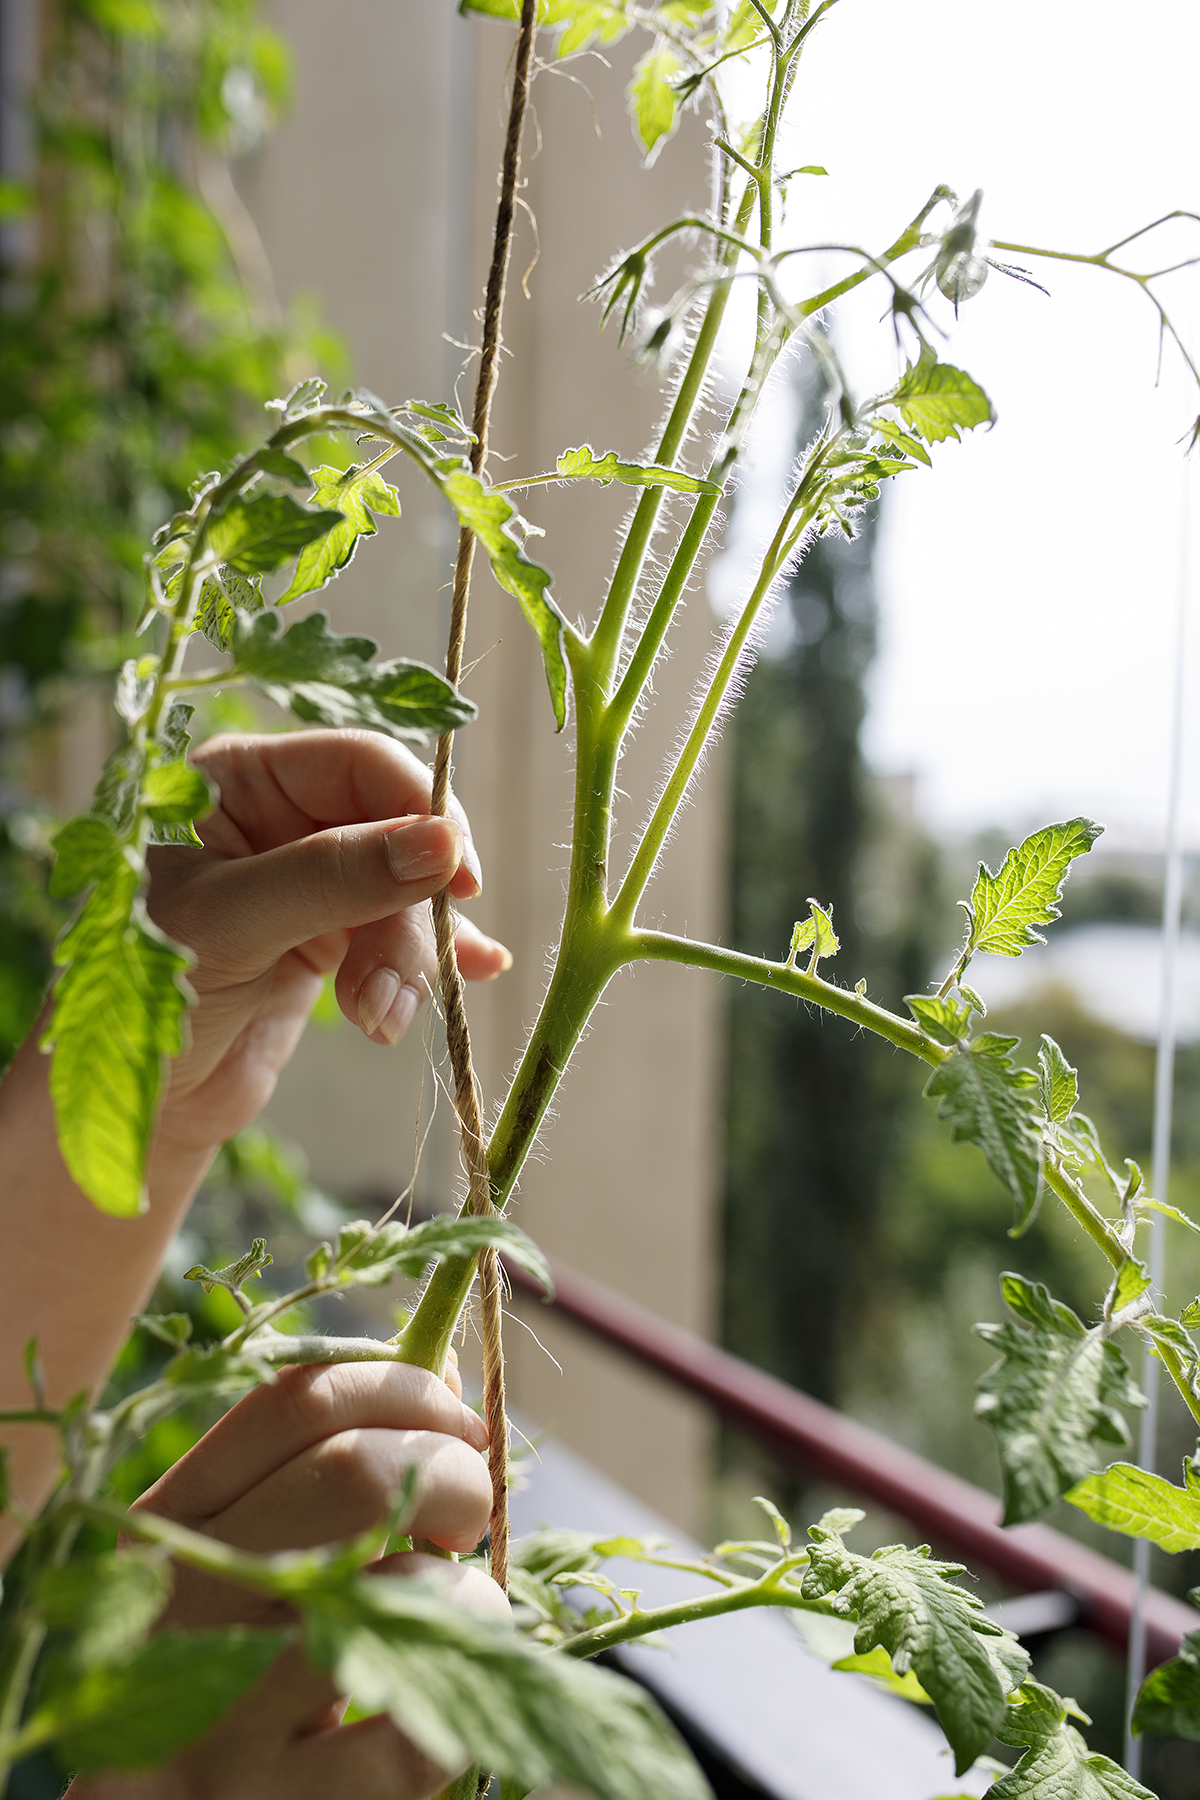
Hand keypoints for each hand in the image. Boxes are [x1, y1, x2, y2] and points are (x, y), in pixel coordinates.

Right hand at [69, 1354, 507, 1799]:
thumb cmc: (227, 1678)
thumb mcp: (243, 1562)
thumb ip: (324, 1464)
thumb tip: (440, 1368)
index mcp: (167, 1527)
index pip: (297, 1404)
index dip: (403, 1390)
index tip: (455, 1422)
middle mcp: (183, 1608)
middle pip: (353, 1471)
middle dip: (450, 1473)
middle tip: (466, 1514)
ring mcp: (224, 1716)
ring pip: (400, 1586)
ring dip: (462, 1585)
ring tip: (454, 1608)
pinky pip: (427, 1719)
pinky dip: (468, 1684)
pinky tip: (454, 1682)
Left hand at [146, 728, 509, 1160]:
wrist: (130, 1107)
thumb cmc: (145, 997)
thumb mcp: (234, 923)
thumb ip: (334, 876)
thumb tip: (443, 843)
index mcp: (232, 780)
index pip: (357, 763)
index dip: (421, 810)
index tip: (461, 877)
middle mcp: (273, 818)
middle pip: (393, 829)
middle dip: (411, 905)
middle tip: (410, 971)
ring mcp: (304, 880)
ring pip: (404, 890)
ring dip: (408, 955)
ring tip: (381, 1017)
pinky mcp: (327, 939)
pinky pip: (400, 933)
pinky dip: (426, 962)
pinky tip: (473, 974)